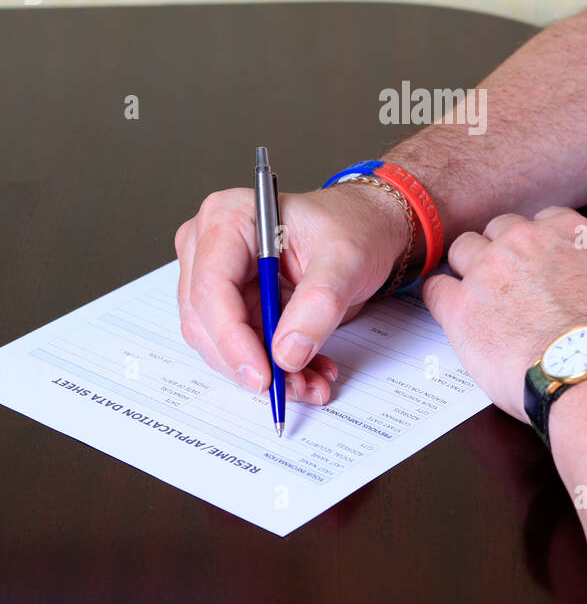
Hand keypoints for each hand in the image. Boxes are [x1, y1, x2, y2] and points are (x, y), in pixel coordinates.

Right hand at [174, 180, 412, 403]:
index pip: (212, 288)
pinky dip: (272, 367)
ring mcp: (216, 275)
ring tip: (309, 380)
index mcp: (229, 217)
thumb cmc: (352, 225)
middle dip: (250, 362)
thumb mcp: (347, 257)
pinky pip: (239, 348)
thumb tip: (287, 353)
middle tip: (295, 386)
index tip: (265, 375)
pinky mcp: (231, 303)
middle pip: (206, 321)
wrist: (363, 227)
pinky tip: (306, 371)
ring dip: (264, 371)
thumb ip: (319, 302)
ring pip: (219, 343)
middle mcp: (209, 245)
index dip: (233, 339)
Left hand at [421, 206, 586, 422]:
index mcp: (568, 231)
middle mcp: (523, 240)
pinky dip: (440, 297)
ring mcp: (487, 270)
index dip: (537, 244)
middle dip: (500, 252)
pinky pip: (435, 288)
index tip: (538, 263)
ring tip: (478, 296)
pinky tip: (450, 311)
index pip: (541, 220)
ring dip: (467, 269)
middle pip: (497, 230)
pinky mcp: (460, 306)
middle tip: (508, 282)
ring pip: (462, 250)